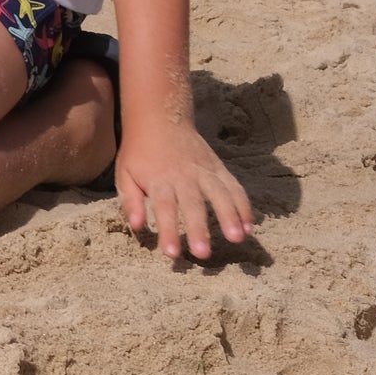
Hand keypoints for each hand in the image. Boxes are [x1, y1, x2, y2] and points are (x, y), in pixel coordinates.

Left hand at [115, 116, 254, 261]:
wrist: (160, 119)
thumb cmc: (139, 154)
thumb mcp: (125, 174)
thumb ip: (130, 201)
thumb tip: (137, 226)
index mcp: (158, 180)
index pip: (163, 208)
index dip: (168, 231)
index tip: (172, 254)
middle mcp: (184, 176)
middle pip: (193, 205)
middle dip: (199, 229)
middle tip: (204, 255)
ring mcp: (204, 171)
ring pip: (220, 194)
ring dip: (230, 216)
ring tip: (238, 238)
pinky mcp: (219, 168)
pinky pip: (234, 187)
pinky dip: (244, 206)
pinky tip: (250, 227)